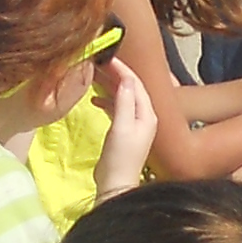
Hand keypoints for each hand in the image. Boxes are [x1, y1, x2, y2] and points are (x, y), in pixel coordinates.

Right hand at [95, 54, 157, 194]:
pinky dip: (107, 102)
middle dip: (116, 75)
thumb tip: (125, 78)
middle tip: (99, 63)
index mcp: (147, 114)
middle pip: (131, 89)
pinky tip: (94, 100)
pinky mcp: (124, 132)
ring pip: (123, 98)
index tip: (108, 57)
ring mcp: (135, 125)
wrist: (116, 184)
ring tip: (94, 76)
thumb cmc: (120, 157)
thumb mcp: (121, 126)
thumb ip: (124, 102)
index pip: (137, 84)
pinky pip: (117, 109)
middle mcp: (144, 117)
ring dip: (110, 87)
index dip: (123, 70)